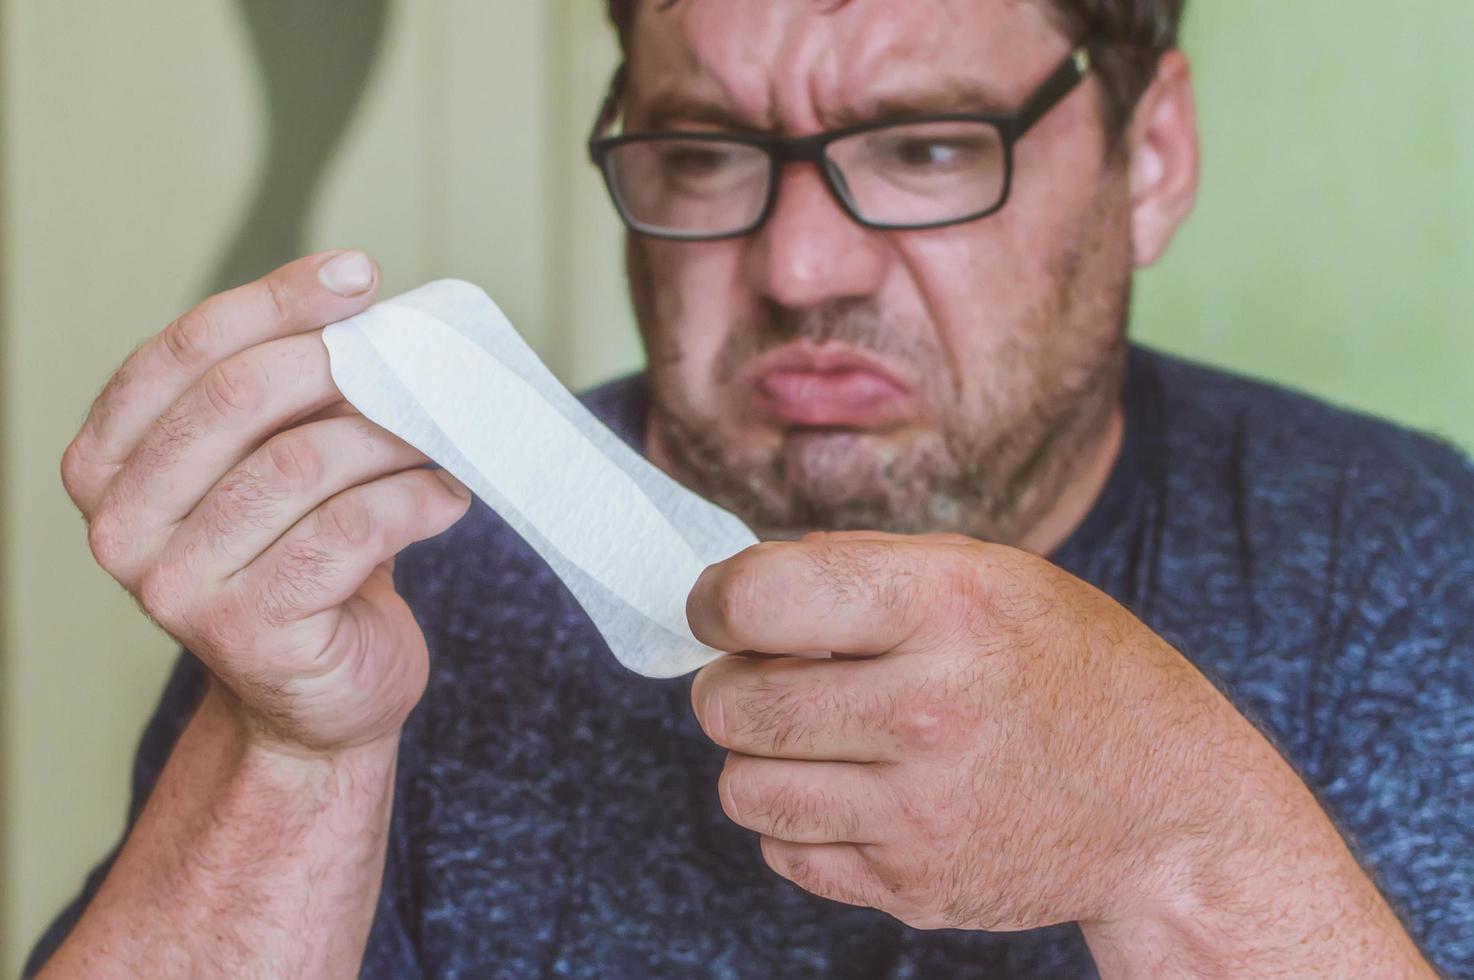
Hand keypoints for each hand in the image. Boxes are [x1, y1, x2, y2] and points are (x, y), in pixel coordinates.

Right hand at [61, 252, 470, 753]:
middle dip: (342, 364)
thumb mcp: (274, 469)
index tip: (358, 274)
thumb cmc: (304, 566)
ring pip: (301, 463)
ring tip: (440, 439)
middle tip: (418, 364)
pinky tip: (447, 497)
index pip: (183, 355)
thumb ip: (286, 398)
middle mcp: (121, 528)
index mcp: (108, 467)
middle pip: (237, 398)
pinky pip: (348, 529)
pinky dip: (413, 500)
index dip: (274, 302)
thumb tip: (367, 307)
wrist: (319, 700)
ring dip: (391, 438)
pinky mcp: (248, 630)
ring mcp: (176, 586)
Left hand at [686, 531, 1418, 972]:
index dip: (717, 601)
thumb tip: (740, 585)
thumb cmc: (1071, 668)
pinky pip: (785, 853)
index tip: (724, 610)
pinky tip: (857, 791)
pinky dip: (801, 821)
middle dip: (729, 684)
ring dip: (759, 758)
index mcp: (947, 608)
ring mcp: (921, 813)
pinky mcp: (913, 887)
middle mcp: (930, 712)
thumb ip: (865, 568)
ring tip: (814, 737)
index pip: (759, 599)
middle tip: (770, 676)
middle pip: (730, 704)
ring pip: (740, 788)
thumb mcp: (993, 575)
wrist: (1169, 809)